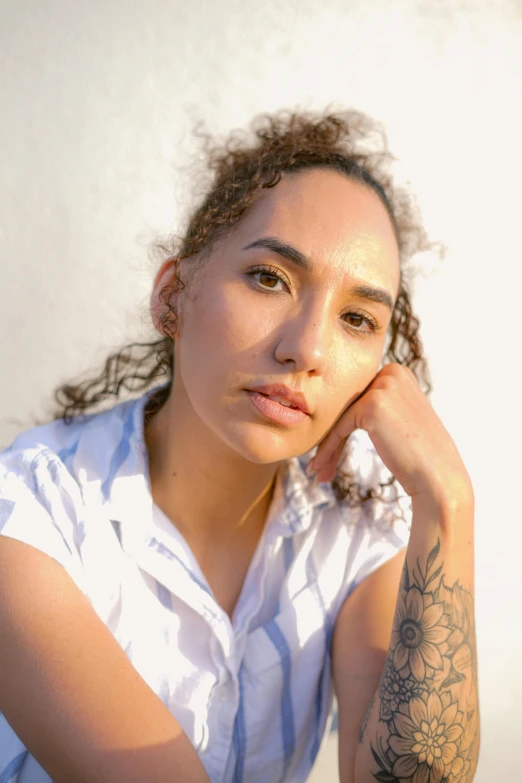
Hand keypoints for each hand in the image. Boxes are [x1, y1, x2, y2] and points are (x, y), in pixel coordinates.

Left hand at [307, 363, 471, 504]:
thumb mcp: (401, 418)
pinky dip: (327, 449)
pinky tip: (319, 468)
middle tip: (320, 466)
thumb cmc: (421, 456)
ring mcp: (382, 386)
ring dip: (328, 447)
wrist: (439, 477)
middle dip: (333, 438)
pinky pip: (338, 427)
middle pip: (348, 406)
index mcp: (399, 372)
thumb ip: (381, 406)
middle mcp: (392, 372)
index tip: (331, 453)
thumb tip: (348, 410)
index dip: (342, 426)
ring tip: (318, 472)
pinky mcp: (371, 404)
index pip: (359, 397)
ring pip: (340, 417)